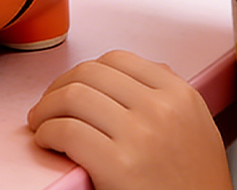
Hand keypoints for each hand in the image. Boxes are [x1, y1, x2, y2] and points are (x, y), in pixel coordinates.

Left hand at [27, 50, 232, 189]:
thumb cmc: (194, 185)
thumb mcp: (195, 128)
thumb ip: (165, 95)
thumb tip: (122, 72)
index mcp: (181, 95)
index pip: (117, 59)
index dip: (85, 71)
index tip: (72, 86)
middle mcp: (162, 108)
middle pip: (90, 74)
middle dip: (59, 86)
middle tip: (48, 105)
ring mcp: (140, 135)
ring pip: (73, 97)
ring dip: (46, 108)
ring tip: (40, 123)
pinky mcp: (118, 166)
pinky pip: (66, 131)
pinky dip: (47, 132)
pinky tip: (46, 142)